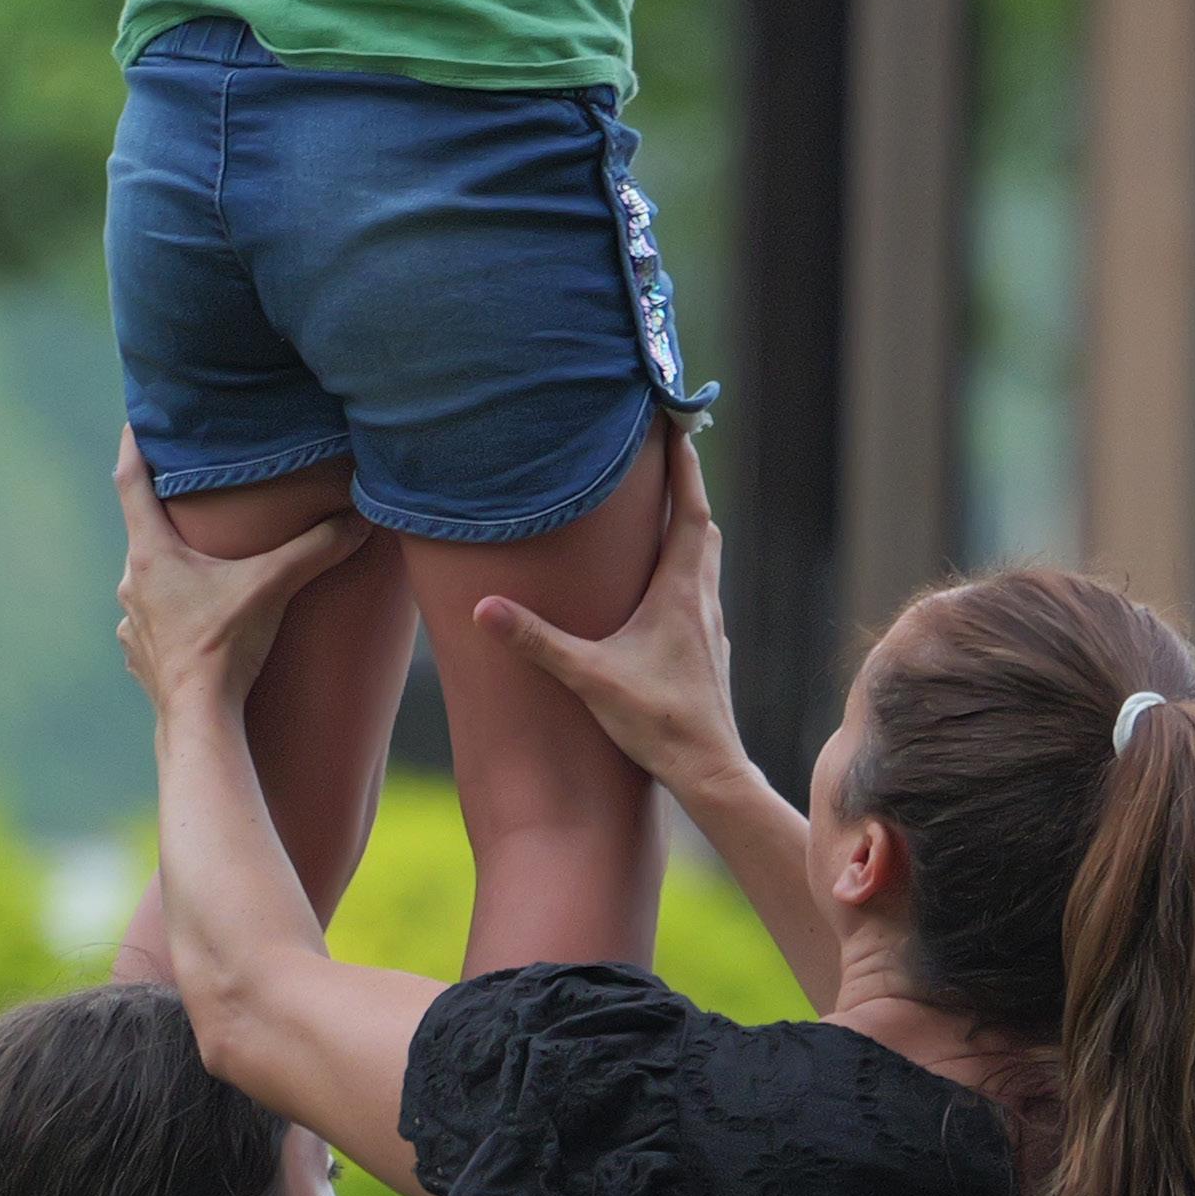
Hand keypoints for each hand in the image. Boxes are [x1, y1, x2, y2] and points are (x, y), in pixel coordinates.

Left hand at [115, 432, 367, 722]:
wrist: (198, 720)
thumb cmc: (225, 647)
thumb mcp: (273, 586)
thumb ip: (317, 547)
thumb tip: (360, 517)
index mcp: (152, 555)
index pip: (130, 484)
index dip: (133, 449)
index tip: (134, 422)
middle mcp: (131, 584)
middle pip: (146, 534)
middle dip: (169, 517)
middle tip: (196, 502)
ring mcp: (133, 623)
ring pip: (150, 582)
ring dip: (174, 572)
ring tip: (206, 571)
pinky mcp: (142, 657)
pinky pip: (154, 623)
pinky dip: (174, 614)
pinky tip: (197, 623)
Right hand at [477, 428, 746, 801]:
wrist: (709, 769)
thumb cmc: (659, 722)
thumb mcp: (590, 677)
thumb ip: (538, 641)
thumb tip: (484, 607)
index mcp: (682, 591)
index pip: (690, 510)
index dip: (684, 467)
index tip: (678, 425)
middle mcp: (703, 599)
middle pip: (701, 527)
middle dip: (685, 487)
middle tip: (668, 454)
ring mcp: (709, 625)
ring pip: (704, 559)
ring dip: (686, 526)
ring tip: (662, 506)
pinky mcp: (706, 649)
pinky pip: (699, 590)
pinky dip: (684, 566)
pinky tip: (663, 582)